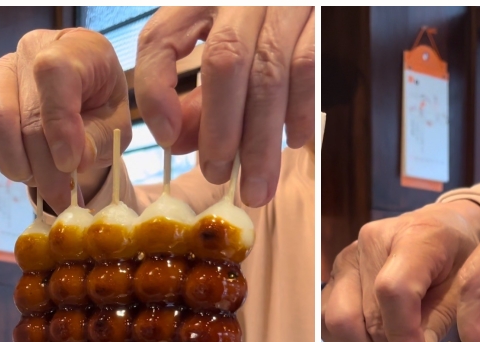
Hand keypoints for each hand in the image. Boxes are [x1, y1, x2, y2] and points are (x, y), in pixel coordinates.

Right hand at [0, 28, 129, 210]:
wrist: (82, 98)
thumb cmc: (103, 108)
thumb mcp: (116, 125)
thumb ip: (99, 139)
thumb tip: (76, 161)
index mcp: (80, 48)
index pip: (55, 74)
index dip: (59, 122)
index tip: (69, 163)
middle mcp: (35, 48)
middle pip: (26, 111)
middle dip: (44, 165)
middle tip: (60, 197)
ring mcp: (4, 68)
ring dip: (20, 164)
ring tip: (44, 183)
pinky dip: (4, 158)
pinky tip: (27, 168)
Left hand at [134, 6, 314, 206]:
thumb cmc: (265, 23)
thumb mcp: (221, 46)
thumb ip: (200, 94)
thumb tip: (181, 143)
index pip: (162, 37)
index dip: (158, 90)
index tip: (167, 139)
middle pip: (224, 63)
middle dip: (221, 129)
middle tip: (218, 175)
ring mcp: (284, 7)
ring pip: (269, 76)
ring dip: (261, 140)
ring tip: (257, 186)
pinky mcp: (321, 23)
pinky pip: (309, 72)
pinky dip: (300, 113)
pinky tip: (294, 142)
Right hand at [321, 200, 479, 341]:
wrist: (440, 228)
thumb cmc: (456, 257)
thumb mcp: (461, 288)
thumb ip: (438, 323)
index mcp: (412, 238)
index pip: (392, 291)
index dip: (402, 336)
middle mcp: (369, 244)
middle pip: (366, 316)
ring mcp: (346, 259)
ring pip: (338, 322)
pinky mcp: (334, 276)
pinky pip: (327, 321)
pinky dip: (349, 341)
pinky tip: (375, 341)